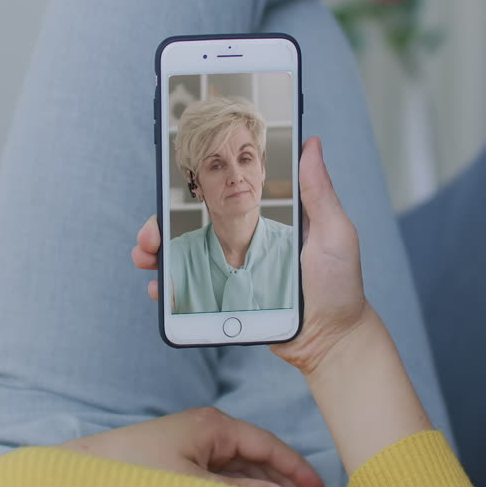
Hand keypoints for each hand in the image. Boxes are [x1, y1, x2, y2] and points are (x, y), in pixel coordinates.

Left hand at [61, 407, 322, 486]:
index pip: (266, 444)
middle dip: (282, 481)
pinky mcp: (178, 464)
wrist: (84, 476)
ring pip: (239, 470)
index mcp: (213, 426)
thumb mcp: (194, 486)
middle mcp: (205, 432)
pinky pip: (219, 478)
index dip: (294, 467)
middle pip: (255, 457)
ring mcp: (192, 448)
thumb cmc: (135, 473)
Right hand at [133, 136, 374, 374]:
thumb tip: (311, 144)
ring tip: (146, 257)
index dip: (192, 192)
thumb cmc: (339, 286)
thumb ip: (319, 192)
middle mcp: (244, 245)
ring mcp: (232, 275)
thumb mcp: (334, 232)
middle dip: (160, 227)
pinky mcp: (226, 303)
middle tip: (149, 235)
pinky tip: (159, 288)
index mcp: (265, 222)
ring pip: (183, 259)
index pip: (221, 200)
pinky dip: (168, 289)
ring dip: (156, 255)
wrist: (333, 342)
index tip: (170, 185)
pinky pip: (190, 294)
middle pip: (191, 229)